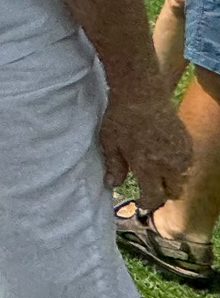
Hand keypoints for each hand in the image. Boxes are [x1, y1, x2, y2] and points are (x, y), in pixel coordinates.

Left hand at [99, 92, 190, 209]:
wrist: (142, 94)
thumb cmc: (121, 118)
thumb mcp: (110, 143)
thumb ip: (114, 166)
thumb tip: (111, 184)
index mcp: (147, 167)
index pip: (154, 197)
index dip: (147, 202)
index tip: (141, 201)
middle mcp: (168, 164)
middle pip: (174, 192)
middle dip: (163, 194)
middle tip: (150, 188)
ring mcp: (180, 153)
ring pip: (183, 179)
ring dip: (172, 181)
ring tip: (158, 174)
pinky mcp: (187, 142)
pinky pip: (188, 164)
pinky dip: (180, 167)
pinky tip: (166, 159)